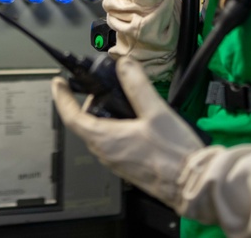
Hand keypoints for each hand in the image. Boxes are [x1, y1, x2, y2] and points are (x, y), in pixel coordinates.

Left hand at [51, 57, 203, 205]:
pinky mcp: (128, 167)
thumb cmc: (174, 154)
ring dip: (104, 115)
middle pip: (86, 123)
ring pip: (100, 133)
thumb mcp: (155, 111)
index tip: (58, 84)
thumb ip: (137, 85)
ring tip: (122, 100)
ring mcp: (116, 162)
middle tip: (101, 87)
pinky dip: (115, 127)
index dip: (61, 97)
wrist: (192, 184)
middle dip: (90, 102)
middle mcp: (106, 153)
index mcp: (105, 139)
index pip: (71, 116)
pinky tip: (135, 121)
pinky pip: (113, 143)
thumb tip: (124, 65)